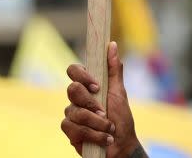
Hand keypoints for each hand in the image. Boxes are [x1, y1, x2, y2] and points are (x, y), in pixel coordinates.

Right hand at [61, 41, 140, 156]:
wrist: (121, 145)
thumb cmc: (121, 118)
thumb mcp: (120, 92)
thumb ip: (114, 70)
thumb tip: (112, 45)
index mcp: (88, 86)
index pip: (74, 70)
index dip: (82, 76)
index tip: (97, 86)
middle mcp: (77, 98)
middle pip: (71, 89)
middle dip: (91, 103)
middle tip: (104, 111)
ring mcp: (71, 114)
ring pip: (74, 112)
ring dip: (97, 122)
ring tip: (108, 128)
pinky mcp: (70, 130)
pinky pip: (73, 128)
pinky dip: (93, 134)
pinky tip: (103, 138)